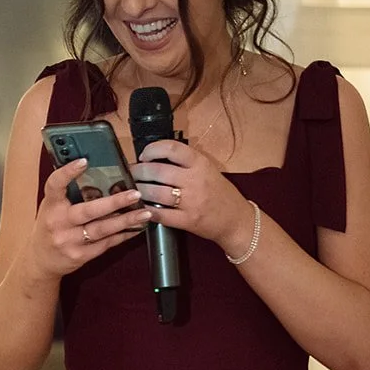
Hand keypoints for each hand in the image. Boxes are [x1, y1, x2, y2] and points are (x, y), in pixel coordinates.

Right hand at [28, 157, 151, 280]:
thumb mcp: (52, 208)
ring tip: (144, 213)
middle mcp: (57, 223)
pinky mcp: (79, 256)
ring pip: (101, 229)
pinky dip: (123, 235)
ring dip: (126, 220)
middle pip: (88, 211)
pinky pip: (105, 244)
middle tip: (135, 194)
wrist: (40, 261)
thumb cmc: (50, 228)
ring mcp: (68, 241)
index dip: (67, 172)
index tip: (83, 161)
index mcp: (50, 206)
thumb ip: (69, 194)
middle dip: (114, 202)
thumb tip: (101, 176)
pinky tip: (135, 227)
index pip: (55, 185)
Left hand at [130, 140, 253, 252]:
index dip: (152, 150)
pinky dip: (147, 211)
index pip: (172, 149)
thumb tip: (156, 158)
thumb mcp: (208, 170)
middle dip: (139, 172)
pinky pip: (160, 214)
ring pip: (155, 192)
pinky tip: (142, 208)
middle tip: (132, 174)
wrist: (237, 219)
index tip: (144, 156)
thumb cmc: (219, 193)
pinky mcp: (188, 220)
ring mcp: (192, 201)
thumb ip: (186, 164)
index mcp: (201, 163)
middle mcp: (196, 179)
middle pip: (157, 171)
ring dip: (139, 191)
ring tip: (134, 190)